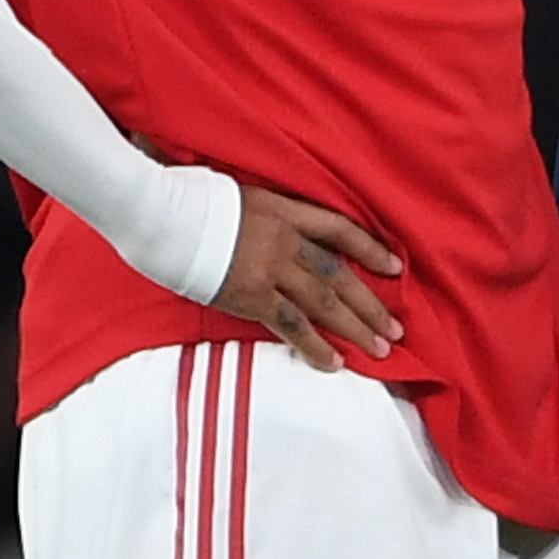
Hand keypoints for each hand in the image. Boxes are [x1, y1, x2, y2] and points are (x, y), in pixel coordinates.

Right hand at [212, 182, 405, 370]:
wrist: (164, 215)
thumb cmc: (193, 201)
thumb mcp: (242, 196)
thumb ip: (268, 216)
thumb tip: (281, 230)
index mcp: (284, 211)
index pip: (339, 229)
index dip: (369, 249)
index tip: (394, 267)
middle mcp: (285, 239)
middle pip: (339, 275)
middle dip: (371, 304)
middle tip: (395, 330)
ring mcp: (270, 269)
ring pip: (324, 302)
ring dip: (354, 328)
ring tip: (379, 350)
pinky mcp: (251, 296)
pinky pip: (292, 325)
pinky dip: (316, 345)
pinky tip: (334, 362)